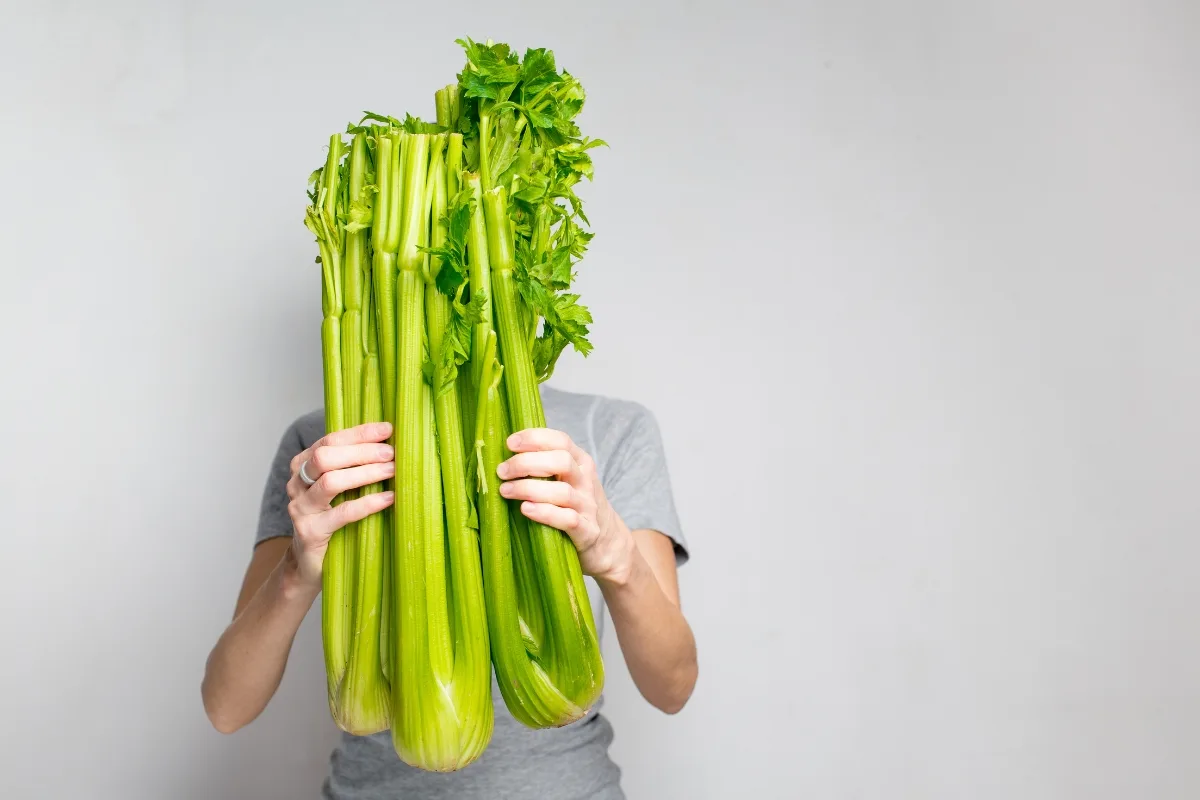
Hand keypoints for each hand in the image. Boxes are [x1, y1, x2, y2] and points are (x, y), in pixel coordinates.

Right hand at [285, 422, 395, 588]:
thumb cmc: (331, 518)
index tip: (387, 429)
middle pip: (325, 457)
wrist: (309, 563)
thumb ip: (352, 466)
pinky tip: (388, 498)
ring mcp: (300, 508)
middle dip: (361, 452)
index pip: (330, 440)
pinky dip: (368, 503)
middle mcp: (297, 484)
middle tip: (391, 453)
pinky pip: (342, 513)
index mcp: (303, 466)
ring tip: (392, 471)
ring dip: (365, 474)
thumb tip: (388, 443)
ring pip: (331, 482)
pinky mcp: (310, 532)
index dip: (359, 433)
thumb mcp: (338, 488)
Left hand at [498, 428, 635, 584]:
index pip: (560, 441)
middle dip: (527, 463)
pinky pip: (567, 519)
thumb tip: (503, 455)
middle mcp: (586, 481)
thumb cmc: (575, 507)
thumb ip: (545, 466)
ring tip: (505, 491)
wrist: (608, 543)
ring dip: (529, 489)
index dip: (534, 438)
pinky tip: (525, 509)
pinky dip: (544, 513)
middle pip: (561, 461)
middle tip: (502, 471)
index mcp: (580, 462)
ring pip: (562, 492)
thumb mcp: (567, 480)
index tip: (510, 444)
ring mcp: (588, 507)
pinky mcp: (587, 532)